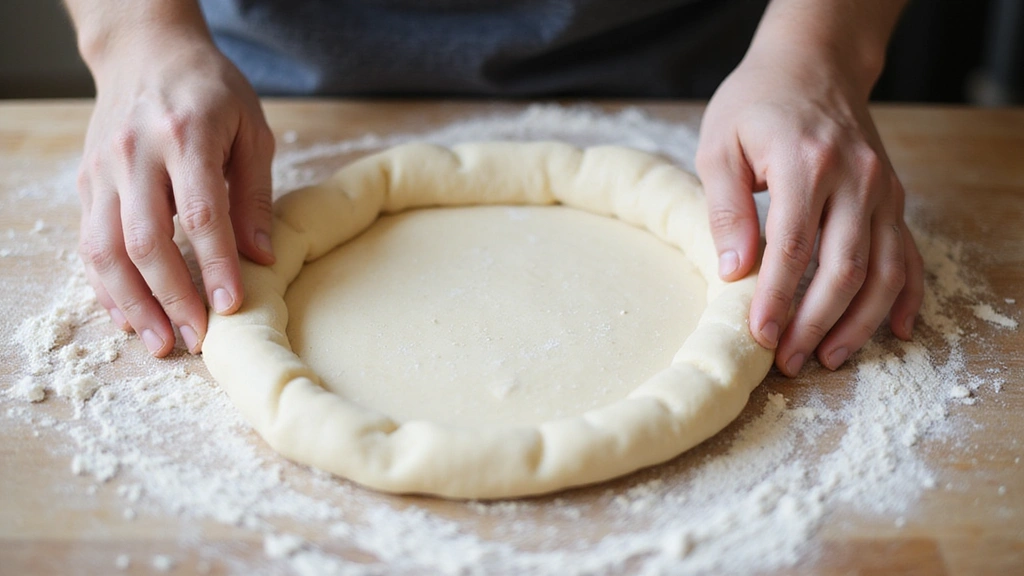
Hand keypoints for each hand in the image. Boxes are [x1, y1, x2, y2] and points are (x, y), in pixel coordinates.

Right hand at [76, 32, 274, 356]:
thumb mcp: (251, 130)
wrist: (146, 50)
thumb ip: (253, 195)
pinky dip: (106, 286)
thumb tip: (262, 259)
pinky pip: (89, 243)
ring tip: (161, 342)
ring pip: (106, 249)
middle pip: (145, 240)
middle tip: (197, 339)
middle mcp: (135, 154)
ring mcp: (103, 169)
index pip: (200, 213)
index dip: (216, 266)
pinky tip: (129, 316)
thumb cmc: (210, 90)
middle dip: (172, 297)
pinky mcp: (86, 183)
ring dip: (133, 304)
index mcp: (185, 135)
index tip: (231, 307)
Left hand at [695, 26, 922, 376]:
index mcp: (807, 164)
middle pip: (844, 267)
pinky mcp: (892, 198)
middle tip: (789, 360)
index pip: (794, 246)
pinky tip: (894, 330)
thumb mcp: (720, 145)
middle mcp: (855, 179)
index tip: (760, 335)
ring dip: (859, 321)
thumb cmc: (756, 104)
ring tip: (829, 357)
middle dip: (816, 321)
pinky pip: (908, 254)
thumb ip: (725, 208)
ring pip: (882, 269)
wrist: (813, 64)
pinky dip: (904, 295)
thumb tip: (732, 271)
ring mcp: (881, 189)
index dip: (777, 296)